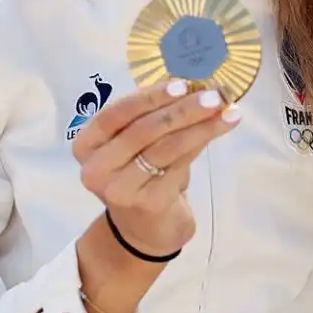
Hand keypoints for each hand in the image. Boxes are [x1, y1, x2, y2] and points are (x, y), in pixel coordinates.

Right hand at [71, 79, 238, 257]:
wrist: (145, 228)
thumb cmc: (140, 174)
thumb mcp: (136, 142)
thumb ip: (150, 115)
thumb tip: (190, 85)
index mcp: (86, 145)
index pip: (115, 114)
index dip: (148, 97)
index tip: (181, 84)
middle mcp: (95, 169)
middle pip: (142, 130)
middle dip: (182, 109)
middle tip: (213, 96)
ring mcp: (120, 190)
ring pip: (164, 148)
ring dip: (199, 126)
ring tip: (226, 112)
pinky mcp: (147, 204)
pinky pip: (178, 166)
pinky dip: (200, 144)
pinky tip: (218, 130)